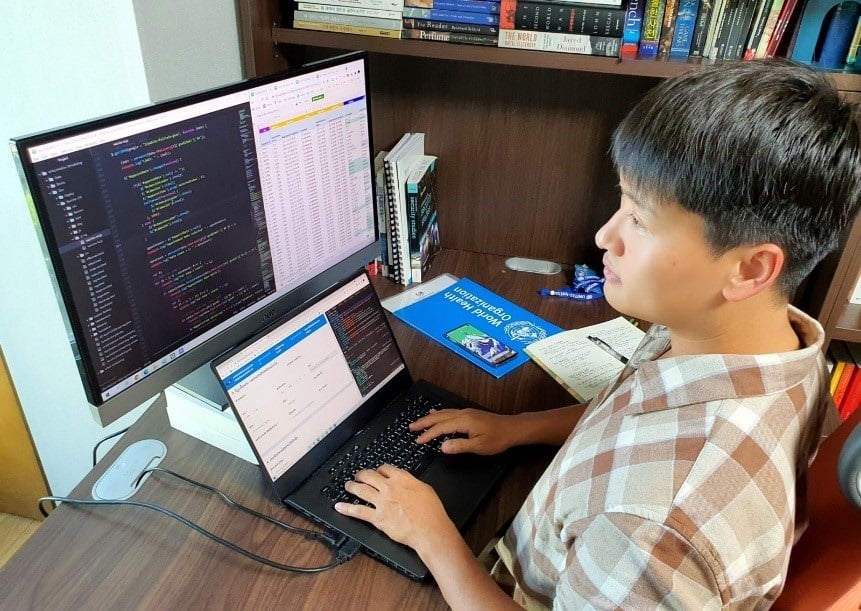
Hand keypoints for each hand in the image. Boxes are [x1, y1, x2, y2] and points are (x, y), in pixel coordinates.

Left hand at [334, 464, 457, 550]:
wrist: (429, 530)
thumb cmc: (431, 512)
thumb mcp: (425, 489)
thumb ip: (412, 483)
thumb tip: (406, 483)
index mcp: (402, 479)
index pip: (385, 468)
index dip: (379, 469)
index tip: (377, 471)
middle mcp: (389, 488)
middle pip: (369, 476)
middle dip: (361, 474)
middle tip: (358, 475)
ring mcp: (382, 502)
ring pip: (361, 490)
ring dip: (352, 486)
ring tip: (348, 485)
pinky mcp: (378, 518)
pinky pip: (358, 512)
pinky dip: (347, 509)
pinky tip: (339, 506)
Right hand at [410, 408, 515, 454]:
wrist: (512, 428)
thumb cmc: (498, 439)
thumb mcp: (479, 446)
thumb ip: (460, 446)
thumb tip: (442, 446)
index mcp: (464, 421)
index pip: (441, 427)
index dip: (428, 434)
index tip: (417, 441)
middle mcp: (463, 414)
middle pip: (439, 417)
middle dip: (424, 422)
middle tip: (411, 427)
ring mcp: (466, 412)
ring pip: (444, 413)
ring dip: (430, 418)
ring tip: (419, 421)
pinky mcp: (469, 414)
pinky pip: (449, 412)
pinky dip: (439, 414)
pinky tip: (437, 414)